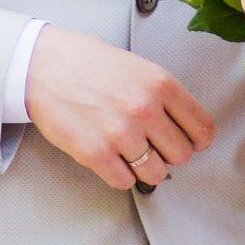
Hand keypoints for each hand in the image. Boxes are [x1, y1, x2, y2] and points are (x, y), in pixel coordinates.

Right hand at [25, 26, 215, 191]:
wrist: (42, 65)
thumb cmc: (86, 63)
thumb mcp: (138, 66)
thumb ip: (163, 95)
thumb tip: (184, 125)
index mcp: (160, 84)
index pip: (202, 129)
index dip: (197, 140)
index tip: (191, 142)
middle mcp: (144, 109)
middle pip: (182, 155)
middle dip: (169, 153)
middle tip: (154, 145)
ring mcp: (120, 133)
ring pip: (156, 173)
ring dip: (146, 168)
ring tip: (131, 153)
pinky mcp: (95, 153)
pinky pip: (124, 181)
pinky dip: (120, 175)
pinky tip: (112, 159)